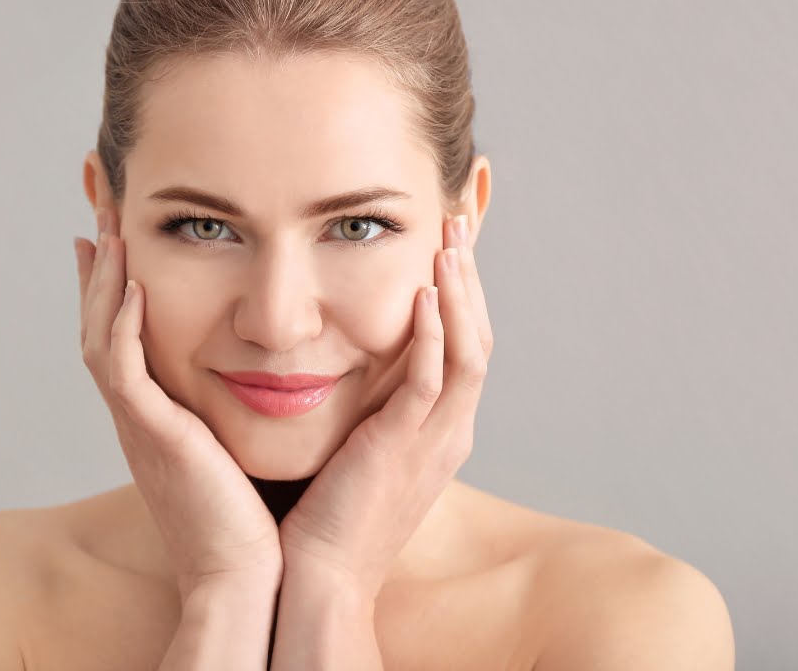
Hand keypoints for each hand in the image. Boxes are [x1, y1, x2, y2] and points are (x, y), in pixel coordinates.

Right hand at [74, 207, 282, 600]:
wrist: (243, 573)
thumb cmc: (249, 515)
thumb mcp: (233, 443)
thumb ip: (232, 402)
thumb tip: (258, 370)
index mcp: (153, 412)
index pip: (120, 333)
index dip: (111, 284)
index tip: (113, 236)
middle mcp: (135, 412)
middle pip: (98, 323)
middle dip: (97, 266)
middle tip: (99, 210)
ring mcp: (137, 423)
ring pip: (100, 337)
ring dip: (102, 281)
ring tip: (108, 229)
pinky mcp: (151, 434)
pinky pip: (121, 370)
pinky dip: (122, 325)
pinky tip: (134, 284)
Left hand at [277, 213, 494, 599]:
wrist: (319, 575)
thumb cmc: (326, 512)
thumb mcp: (358, 445)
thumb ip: (368, 403)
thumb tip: (347, 360)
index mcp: (439, 429)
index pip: (465, 345)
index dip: (461, 292)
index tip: (446, 243)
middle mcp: (448, 431)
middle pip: (478, 337)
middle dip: (469, 278)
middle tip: (456, 222)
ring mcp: (432, 441)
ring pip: (468, 352)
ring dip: (459, 293)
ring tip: (448, 241)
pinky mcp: (404, 449)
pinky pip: (432, 383)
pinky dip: (434, 336)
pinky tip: (423, 294)